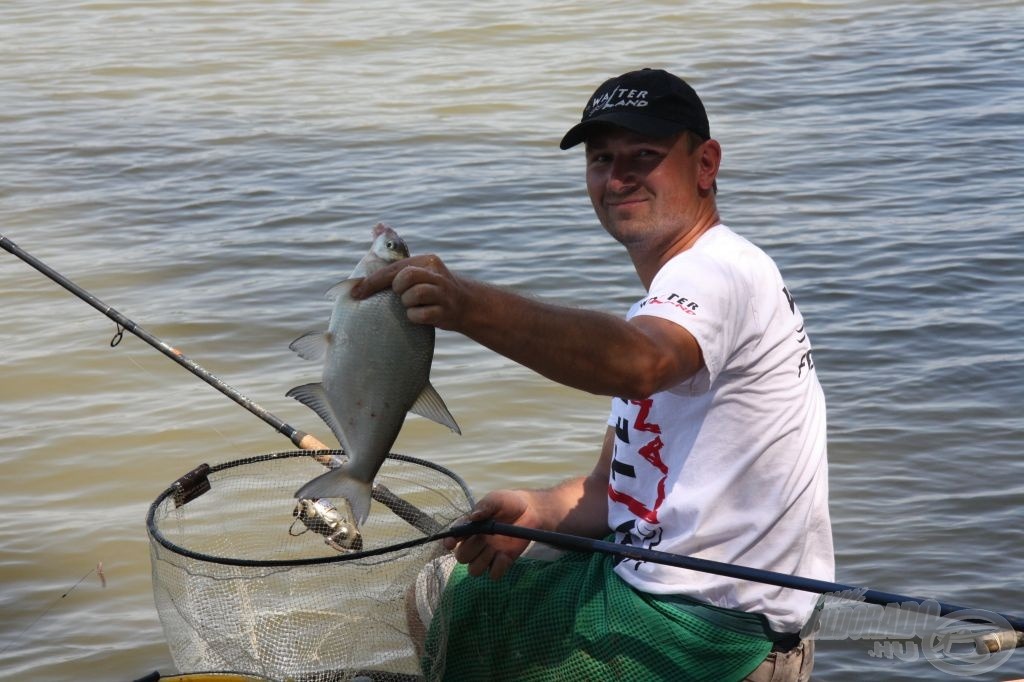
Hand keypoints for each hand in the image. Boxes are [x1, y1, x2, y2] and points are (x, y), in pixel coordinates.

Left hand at [351, 254, 468, 329]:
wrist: (467, 304)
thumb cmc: (432, 286)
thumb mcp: (418, 266)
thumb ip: (396, 249)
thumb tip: (377, 226)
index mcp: (427, 261)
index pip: (394, 267)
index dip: (372, 281)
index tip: (356, 293)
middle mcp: (436, 274)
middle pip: (406, 277)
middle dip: (397, 288)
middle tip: (400, 294)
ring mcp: (443, 293)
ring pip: (414, 295)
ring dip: (407, 303)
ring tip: (413, 305)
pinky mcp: (445, 312)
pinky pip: (421, 315)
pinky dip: (415, 317)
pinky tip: (419, 316)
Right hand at [443, 490, 537, 579]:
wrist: (530, 510)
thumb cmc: (508, 503)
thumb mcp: (496, 499)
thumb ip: (485, 506)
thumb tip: (474, 516)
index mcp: (469, 527)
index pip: (452, 538)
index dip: (449, 542)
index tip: (451, 543)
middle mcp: (475, 543)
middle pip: (461, 557)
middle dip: (470, 550)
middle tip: (484, 538)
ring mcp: (488, 554)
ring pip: (474, 570)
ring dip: (482, 561)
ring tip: (494, 548)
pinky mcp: (502, 562)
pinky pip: (494, 575)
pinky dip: (498, 567)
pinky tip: (505, 555)